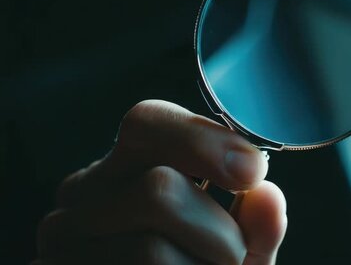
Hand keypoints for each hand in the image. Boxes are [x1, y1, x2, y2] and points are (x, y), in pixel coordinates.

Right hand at [36, 100, 286, 264]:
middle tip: (229, 259)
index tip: (251, 170)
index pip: (146, 122)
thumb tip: (267, 198)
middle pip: (158, 189)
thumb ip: (254, 228)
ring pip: (151, 250)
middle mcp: (80, 201)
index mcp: (123, 171)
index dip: (202, 141)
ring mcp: (60, 246)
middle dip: (219, 234)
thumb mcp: (233, 253)